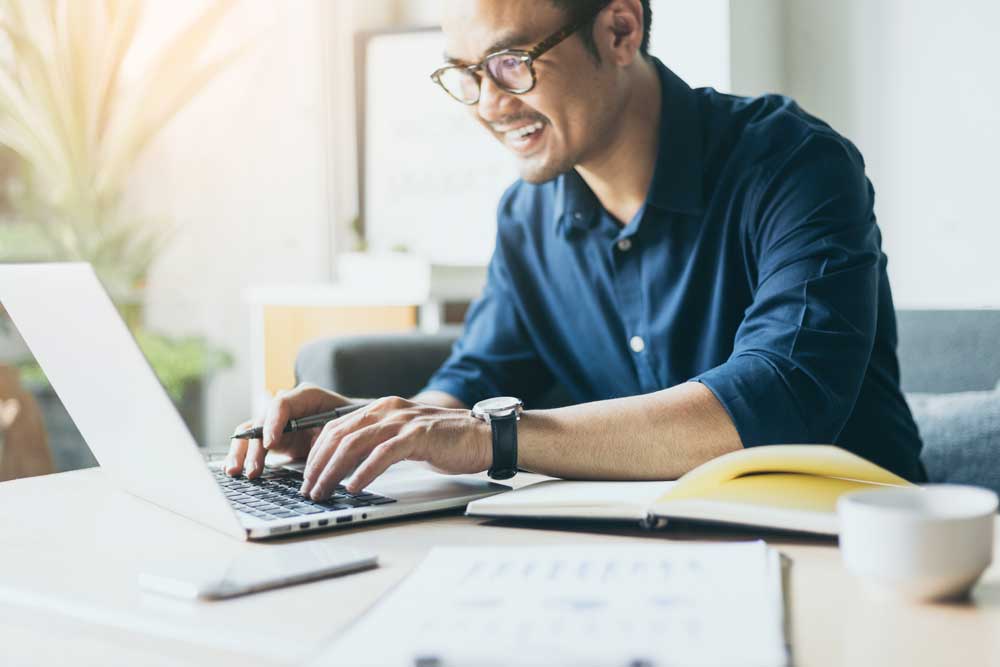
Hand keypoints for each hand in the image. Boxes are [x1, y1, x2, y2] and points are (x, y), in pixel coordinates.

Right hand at [225, 383, 352, 478]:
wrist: (356, 427)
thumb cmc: (354, 423)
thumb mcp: (346, 427)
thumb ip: (331, 436)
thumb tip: (320, 455)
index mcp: (307, 396)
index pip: (282, 404)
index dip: (273, 423)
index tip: (270, 443)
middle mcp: (287, 406)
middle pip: (262, 421)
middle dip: (255, 446)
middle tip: (253, 469)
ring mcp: (277, 421)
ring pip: (250, 432)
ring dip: (241, 452)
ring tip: (235, 472)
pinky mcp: (273, 437)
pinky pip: (252, 444)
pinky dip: (242, 456)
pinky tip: (235, 471)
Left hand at [299, 396, 491, 499]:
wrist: (483, 437)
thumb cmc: (447, 441)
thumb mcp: (405, 437)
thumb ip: (379, 443)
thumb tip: (349, 466)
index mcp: (382, 408)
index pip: (336, 427)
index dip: (317, 452)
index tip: (308, 476)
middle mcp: (388, 409)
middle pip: (339, 434)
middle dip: (318, 464)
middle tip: (309, 489)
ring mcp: (403, 422)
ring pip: (354, 444)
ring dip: (333, 471)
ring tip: (324, 491)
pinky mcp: (418, 436)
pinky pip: (382, 455)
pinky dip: (363, 472)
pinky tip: (353, 487)